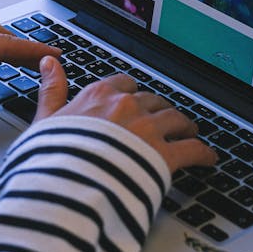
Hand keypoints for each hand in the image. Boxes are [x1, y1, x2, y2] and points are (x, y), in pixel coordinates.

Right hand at [35, 56, 216, 174]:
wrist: (65, 189)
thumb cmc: (50, 160)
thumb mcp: (44, 121)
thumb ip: (52, 90)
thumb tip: (48, 62)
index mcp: (99, 96)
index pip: (124, 84)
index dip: (132, 95)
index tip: (135, 103)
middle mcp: (127, 107)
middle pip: (154, 102)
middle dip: (161, 111)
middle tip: (164, 122)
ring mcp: (148, 130)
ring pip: (177, 119)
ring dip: (186, 127)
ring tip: (189, 134)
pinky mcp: (164, 156)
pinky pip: (194, 149)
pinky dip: (204, 153)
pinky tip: (208, 159)